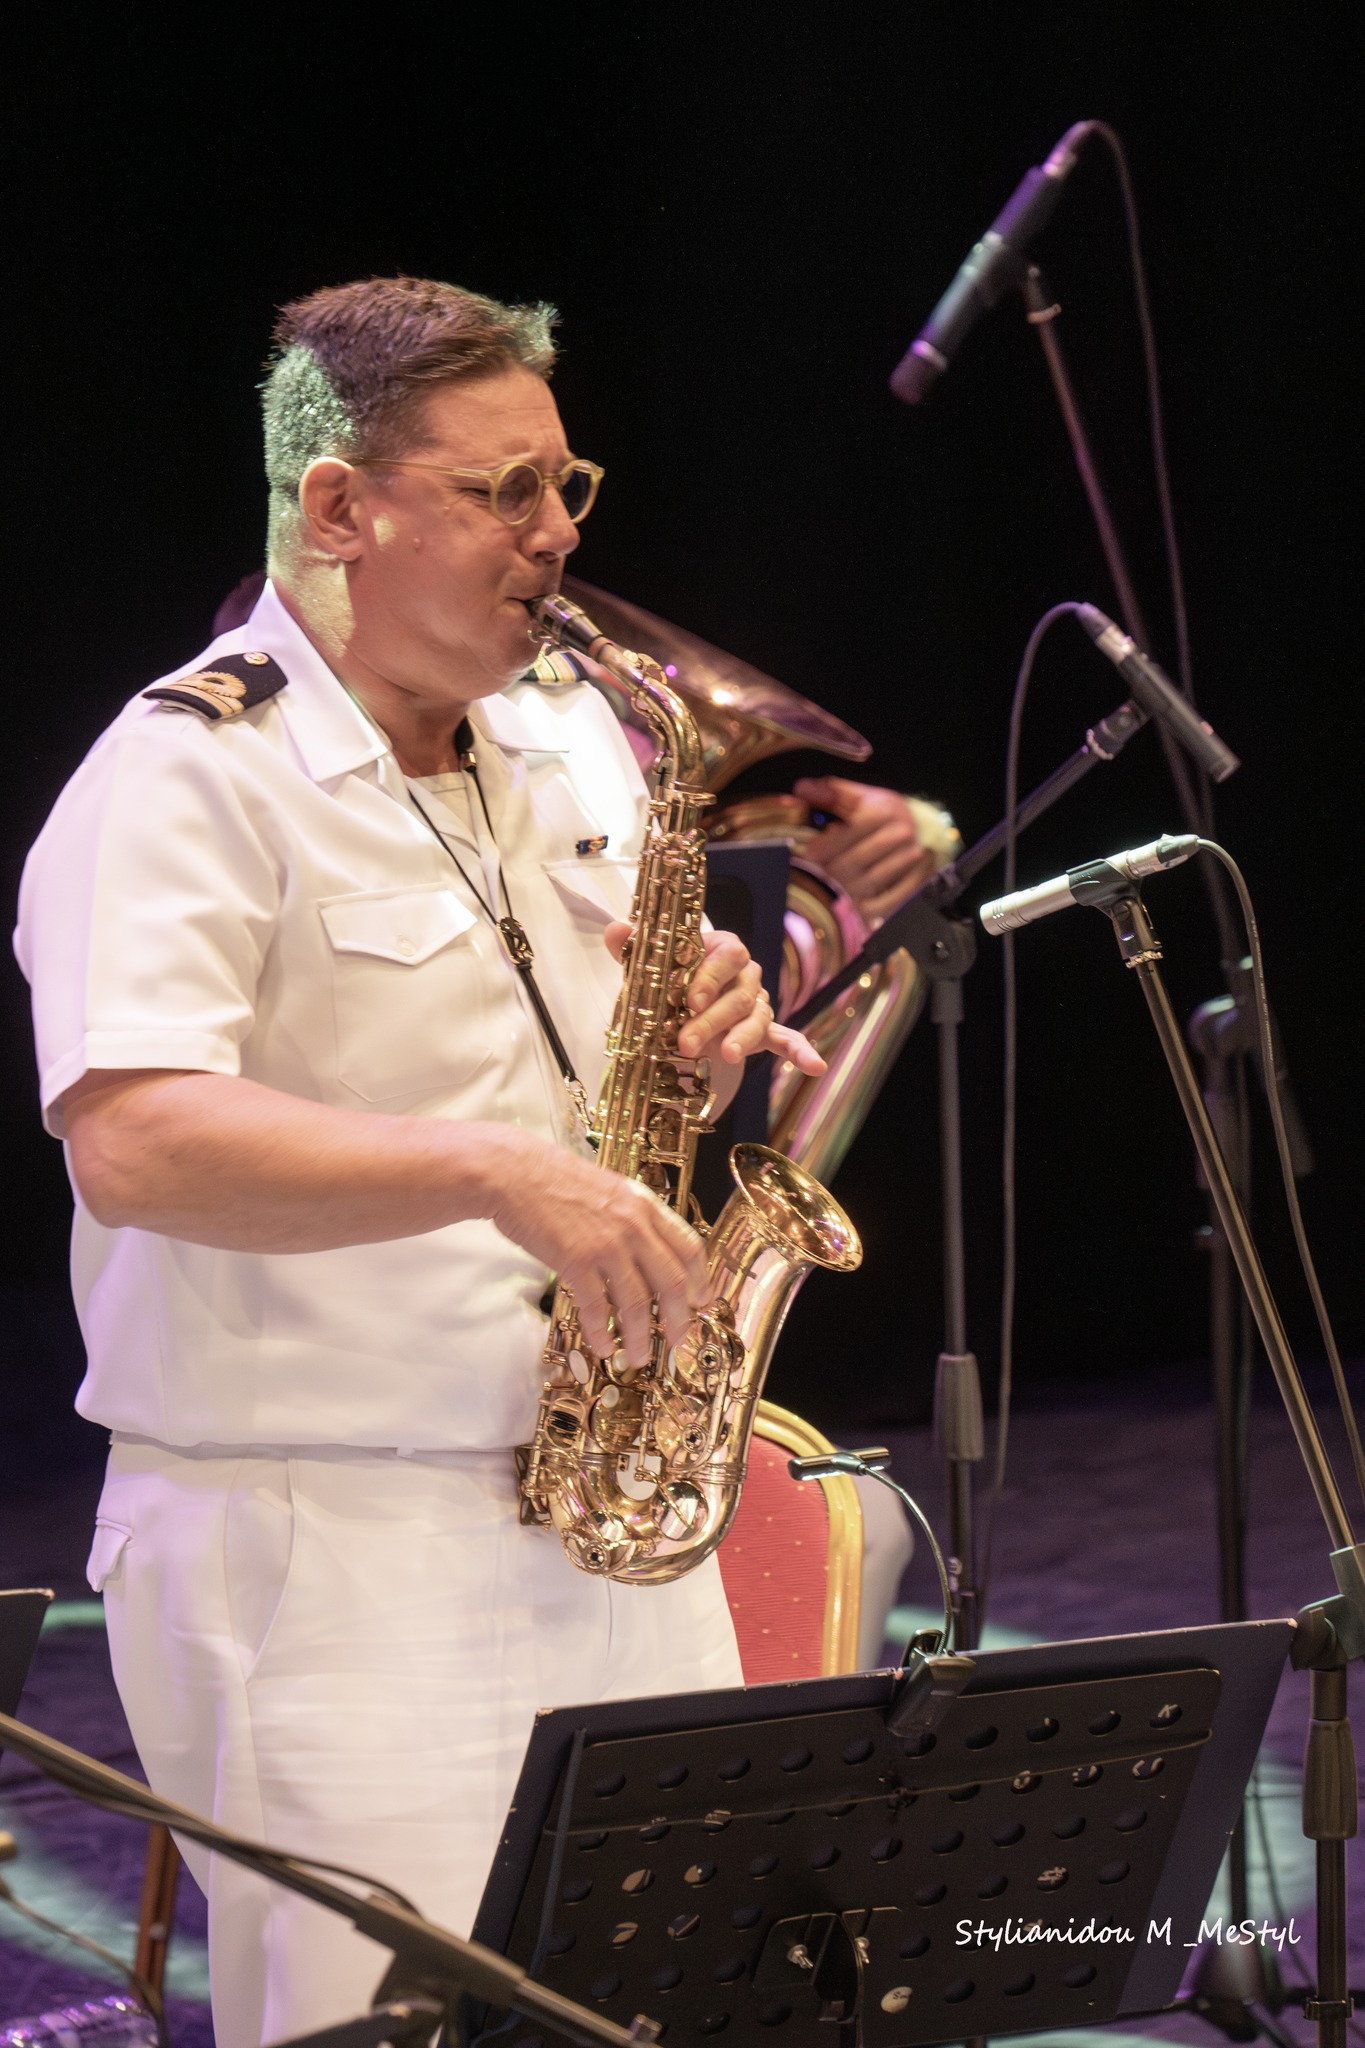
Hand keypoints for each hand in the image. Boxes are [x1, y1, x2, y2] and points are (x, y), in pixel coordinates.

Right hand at [487, 1131, 708, 1365]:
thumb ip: (630, 1217)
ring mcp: (606, 1244)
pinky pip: (597, 1307)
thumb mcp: (609, 1190)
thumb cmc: (553, 1178)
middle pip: (672, 1282)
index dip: (699, 1281)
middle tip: (676, 1340)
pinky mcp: (576, 1261)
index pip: (689, 1248)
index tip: (699, 1302)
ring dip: (640, 1337)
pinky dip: (602, 1332)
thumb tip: (644, 1251)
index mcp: (644, 1206)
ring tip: (637, 1357)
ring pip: (637, 1303)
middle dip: (678, 1319)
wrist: (513, 1172)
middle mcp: (633, 1226)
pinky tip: (602, 1345)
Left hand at [605, 923, 826, 1098]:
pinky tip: (814, 1066)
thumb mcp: (650, 965)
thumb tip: (615, 930)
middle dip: (711, 1019)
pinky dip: (801, 1051)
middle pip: (736, 994)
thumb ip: (634, 948)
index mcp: (723, 950)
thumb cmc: (671, 980)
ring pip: (755, 1018)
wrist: (685, 1006)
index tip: (689, 998)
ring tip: (724, 1055)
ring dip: (740, 1037)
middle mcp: (746, 975)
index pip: (727, 954)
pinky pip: (786, 1039)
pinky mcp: (765, 1032)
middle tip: (685, 1041)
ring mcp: (757, 1004)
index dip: (710, 976)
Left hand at [794, 776, 936, 921]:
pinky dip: (866, 908)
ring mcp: (911, 860)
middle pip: (856, 861)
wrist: (923, 828)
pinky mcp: (917, 881)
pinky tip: (850, 907)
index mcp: (884, 811)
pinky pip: (887, 902)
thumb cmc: (884, 814)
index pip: (849, 832)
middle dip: (831, 873)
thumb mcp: (861, 797)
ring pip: (869, 883)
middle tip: (812, 881)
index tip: (808, 857)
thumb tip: (802, 788)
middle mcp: (901, 834)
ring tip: (827, 895)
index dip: (826, 846)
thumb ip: (832, 793)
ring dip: (844, 892)